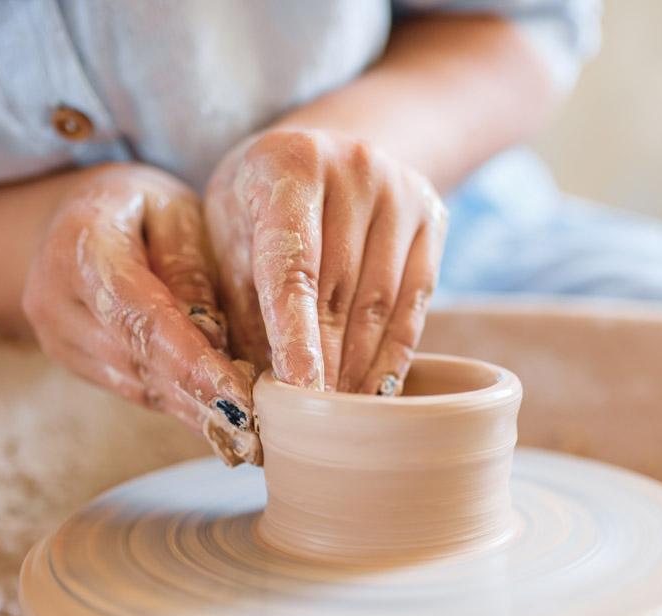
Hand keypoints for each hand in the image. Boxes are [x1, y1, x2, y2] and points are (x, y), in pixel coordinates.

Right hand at [23, 163, 260, 464]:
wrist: (74, 217)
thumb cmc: (140, 205)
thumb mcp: (175, 211)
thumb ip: (190, 264)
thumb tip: (213, 335)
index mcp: (80, 247)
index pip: (141, 316)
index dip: (192, 362)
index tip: (240, 396)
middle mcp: (55, 298)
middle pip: (138, 360)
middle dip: (202, 397)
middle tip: (258, 429)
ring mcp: (55, 336)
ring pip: (136, 384)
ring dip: (194, 411)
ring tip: (250, 435)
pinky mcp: (71, 361)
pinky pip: (131, 388)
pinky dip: (178, 405)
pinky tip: (221, 422)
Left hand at [204, 128, 446, 393]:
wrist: (324, 149)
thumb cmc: (257, 200)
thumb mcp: (227, 231)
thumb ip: (237, 298)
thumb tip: (251, 385)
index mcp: (289, 163)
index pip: (293, 265)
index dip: (295, 333)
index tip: (296, 390)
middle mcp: (354, 167)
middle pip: (340, 289)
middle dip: (325, 362)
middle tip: (311, 421)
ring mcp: (401, 189)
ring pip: (382, 300)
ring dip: (361, 366)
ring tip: (341, 415)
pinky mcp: (433, 214)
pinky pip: (416, 300)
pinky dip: (395, 351)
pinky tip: (376, 388)